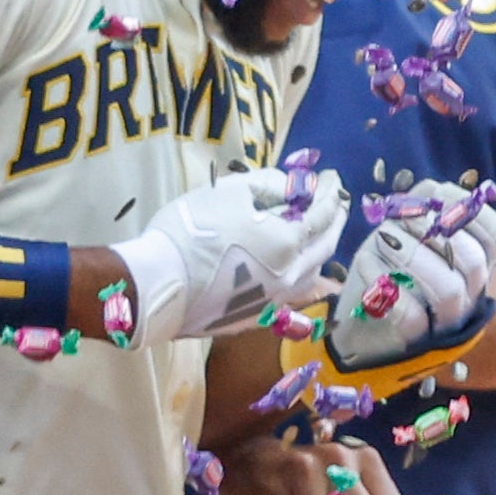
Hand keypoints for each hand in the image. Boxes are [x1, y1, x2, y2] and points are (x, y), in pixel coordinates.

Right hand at [113, 167, 348, 346]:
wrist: (160, 285)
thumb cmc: (194, 230)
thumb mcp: (232, 191)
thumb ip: (270, 185)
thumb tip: (292, 187)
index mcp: (289, 243)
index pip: (321, 213)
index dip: (329, 192)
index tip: (331, 176)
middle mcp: (290, 276)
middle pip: (325, 246)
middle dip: (334, 220)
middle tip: (336, 202)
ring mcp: (274, 301)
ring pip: (311, 274)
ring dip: (321, 250)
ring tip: (319, 234)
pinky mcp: (255, 317)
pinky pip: (292, 294)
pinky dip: (302, 276)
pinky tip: (298, 272)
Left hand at [327, 185, 495, 371]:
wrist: (358, 328)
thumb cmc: (387, 273)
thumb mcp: (404, 234)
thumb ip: (422, 209)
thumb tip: (432, 190)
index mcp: (474, 266)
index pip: (493, 234)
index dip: (467, 207)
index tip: (433, 193)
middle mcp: (468, 296)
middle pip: (474, 261)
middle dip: (435, 229)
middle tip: (400, 217)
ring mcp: (444, 323)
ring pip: (448, 290)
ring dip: (414, 255)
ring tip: (382, 237)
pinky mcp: (414, 342)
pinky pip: (411, 317)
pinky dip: (387, 286)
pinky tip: (366, 262)